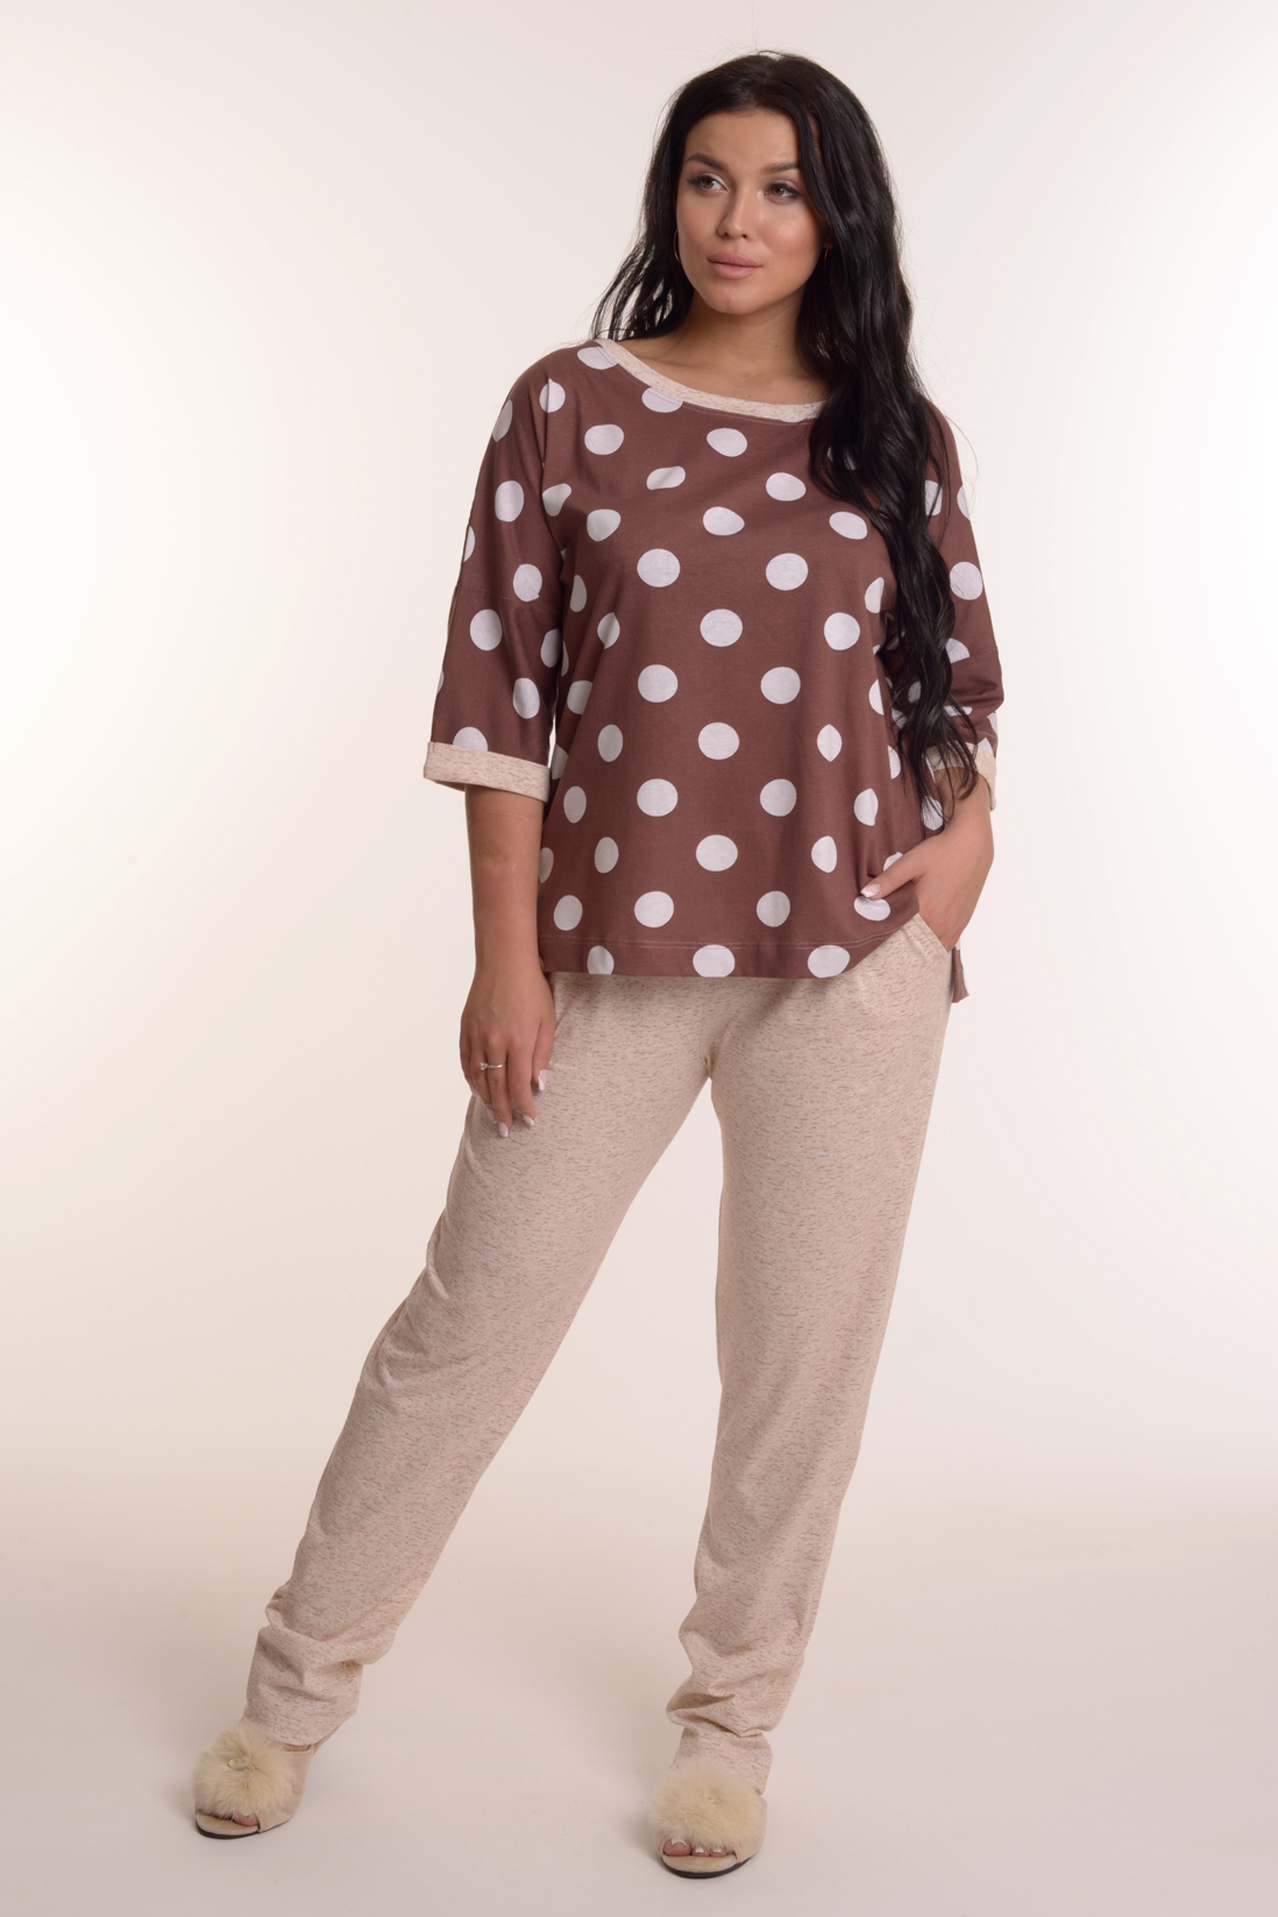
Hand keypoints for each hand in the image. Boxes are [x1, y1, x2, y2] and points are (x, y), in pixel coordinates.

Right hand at [460, 958, 555, 1135]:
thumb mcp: (547, 1020)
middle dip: (503, 1113)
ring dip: (486, 1100)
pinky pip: (466, 1062)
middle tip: (507, 1131)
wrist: (503, 961)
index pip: (519, 1086)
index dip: (524, 1107)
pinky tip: (478, 1091)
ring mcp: (477, 1036)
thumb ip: (543, 1054)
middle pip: (497, 1088)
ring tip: (494, 1116)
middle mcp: (494, 1042)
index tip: (529, 1121)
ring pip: (478, 1078)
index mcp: (518, 1041)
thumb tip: (538, 1084)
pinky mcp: (466, 1029)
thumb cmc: (531, 989)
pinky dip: (471, 1080)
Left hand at [862, 773, 992, 950]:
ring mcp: (954, 926)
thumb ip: (888, 880)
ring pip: (930, 947)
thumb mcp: (911, 862)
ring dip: (917, 945)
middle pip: (914, 945)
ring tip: (902, 939)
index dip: (885, 935)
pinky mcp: (962, 923)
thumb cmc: (942, 851)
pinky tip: (922, 937)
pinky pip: (945, 944)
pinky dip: (932, 943)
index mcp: (926, 912)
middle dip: (900, 943)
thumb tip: (865, 894)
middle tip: (885, 937)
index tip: (874, 933)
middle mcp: (942, 924)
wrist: (973, 845)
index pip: (898, 935)